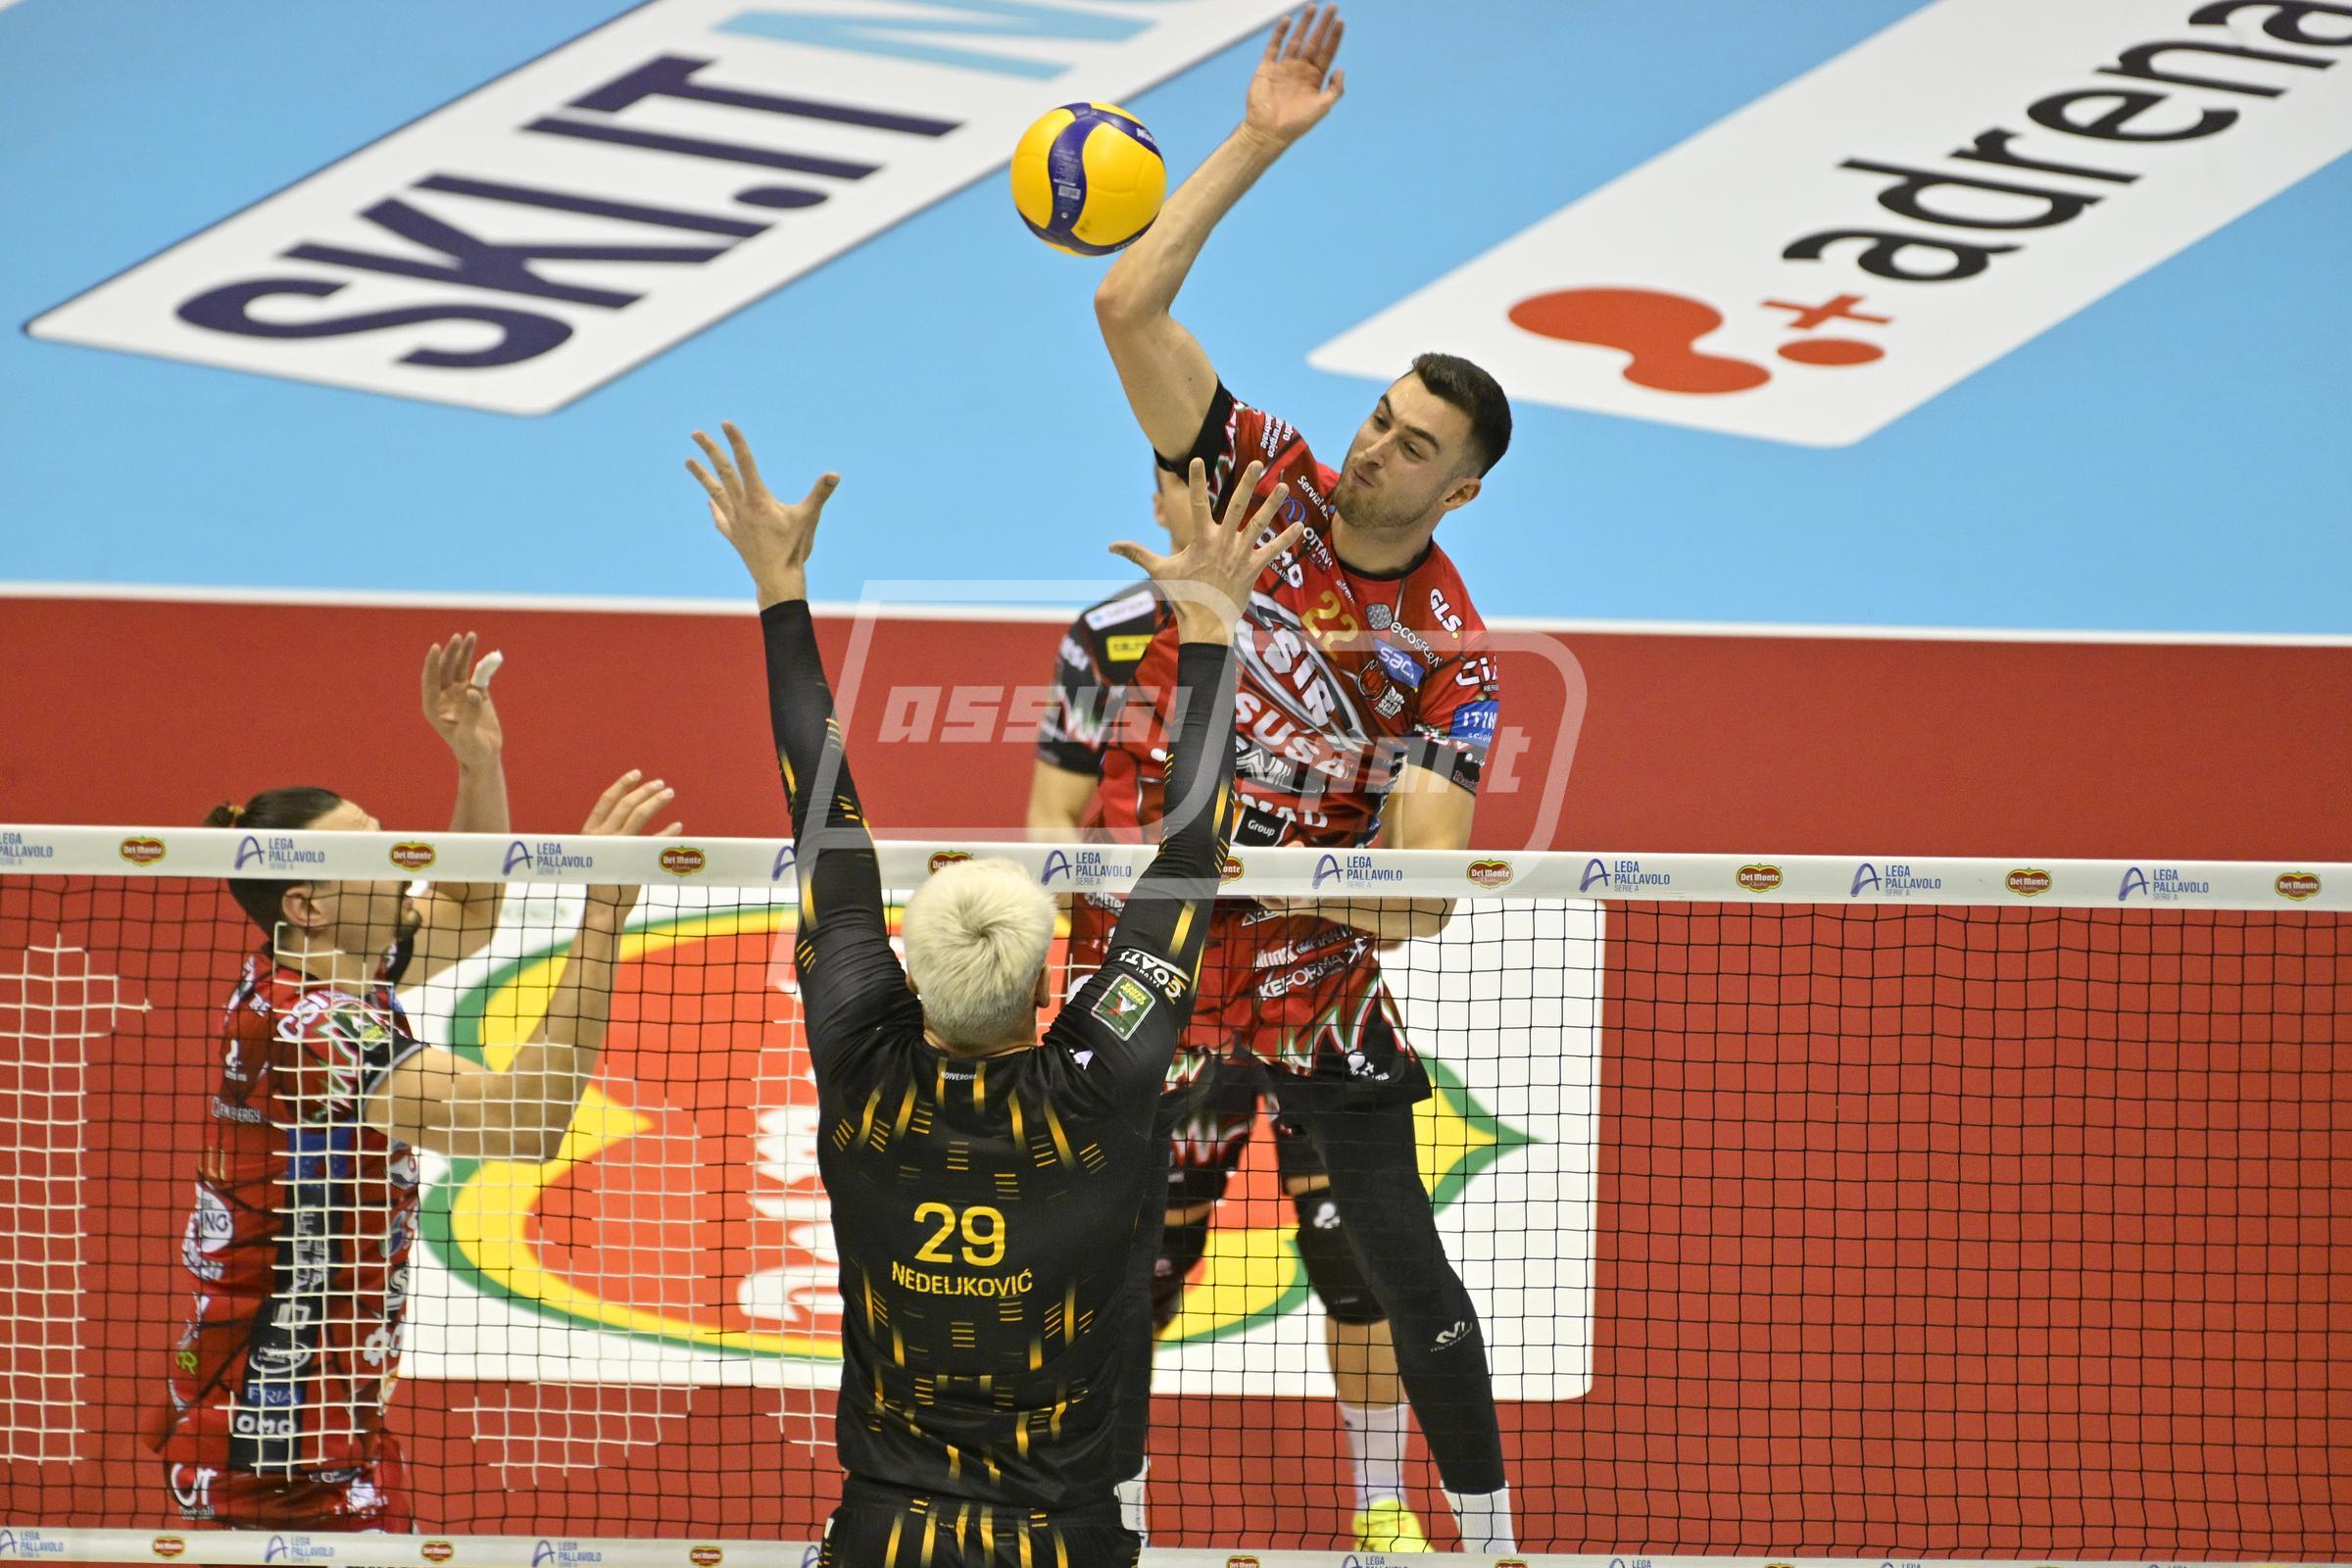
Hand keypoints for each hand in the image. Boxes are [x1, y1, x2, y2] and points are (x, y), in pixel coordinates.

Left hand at [422, 632, 503, 768]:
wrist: (484, 756)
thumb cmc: (471, 751)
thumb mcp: (468, 736)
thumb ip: (470, 714)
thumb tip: (474, 692)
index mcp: (434, 707)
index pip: (430, 680)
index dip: (432, 663)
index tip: (435, 647)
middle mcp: (444, 697)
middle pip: (444, 669)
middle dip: (451, 653)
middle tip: (458, 638)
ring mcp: (459, 693)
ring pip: (459, 667)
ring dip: (463, 652)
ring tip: (470, 636)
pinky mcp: (475, 693)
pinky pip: (476, 673)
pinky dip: (480, 662)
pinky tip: (484, 650)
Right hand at [577, 770, 680, 923]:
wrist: (603, 909)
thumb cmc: (602, 879)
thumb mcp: (599, 852)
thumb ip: (611, 833)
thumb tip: (632, 811)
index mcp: (590, 833)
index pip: (606, 801)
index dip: (622, 785)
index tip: (636, 774)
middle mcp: (602, 837)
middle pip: (626, 805)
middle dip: (645, 791)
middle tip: (661, 784)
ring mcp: (618, 848)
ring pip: (639, 815)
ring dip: (656, 801)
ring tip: (669, 793)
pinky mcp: (634, 861)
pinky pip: (655, 840)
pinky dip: (668, 831)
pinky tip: (678, 825)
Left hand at [688, 421, 839, 606]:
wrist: (777, 580)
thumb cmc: (794, 549)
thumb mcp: (809, 518)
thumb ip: (820, 494)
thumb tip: (834, 475)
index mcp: (758, 499)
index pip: (745, 463)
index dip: (736, 441)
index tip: (725, 424)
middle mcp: (742, 507)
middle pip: (722, 472)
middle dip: (710, 451)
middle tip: (695, 433)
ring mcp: (735, 521)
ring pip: (714, 492)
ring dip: (702, 475)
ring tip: (688, 461)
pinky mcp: (734, 535)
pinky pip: (720, 517)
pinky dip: (714, 506)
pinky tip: (709, 502)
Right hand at [1109, 459, 1302, 642]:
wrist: (1205, 625)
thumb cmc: (1182, 596)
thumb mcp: (1159, 571)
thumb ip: (1137, 553)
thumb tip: (1110, 546)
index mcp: (1201, 540)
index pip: (1198, 504)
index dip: (1197, 482)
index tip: (1199, 460)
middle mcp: (1223, 543)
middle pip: (1237, 507)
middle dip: (1247, 483)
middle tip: (1257, 463)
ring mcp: (1240, 555)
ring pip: (1260, 524)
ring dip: (1272, 505)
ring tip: (1284, 486)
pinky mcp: (1253, 569)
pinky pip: (1273, 552)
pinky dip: (1287, 540)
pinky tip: (1300, 526)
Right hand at [1243, 4, 1344, 148]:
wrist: (1269, 132)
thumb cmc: (1297, 124)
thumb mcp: (1323, 107)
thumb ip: (1335, 89)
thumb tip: (1341, 69)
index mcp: (1314, 78)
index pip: (1327, 52)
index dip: (1334, 37)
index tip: (1340, 21)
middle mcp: (1300, 70)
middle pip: (1314, 41)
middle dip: (1323, 25)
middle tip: (1332, 6)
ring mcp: (1284, 68)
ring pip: (1296, 40)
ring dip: (1304, 24)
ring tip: (1312, 7)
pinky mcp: (1267, 68)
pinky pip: (1274, 47)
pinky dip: (1280, 33)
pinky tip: (1287, 21)